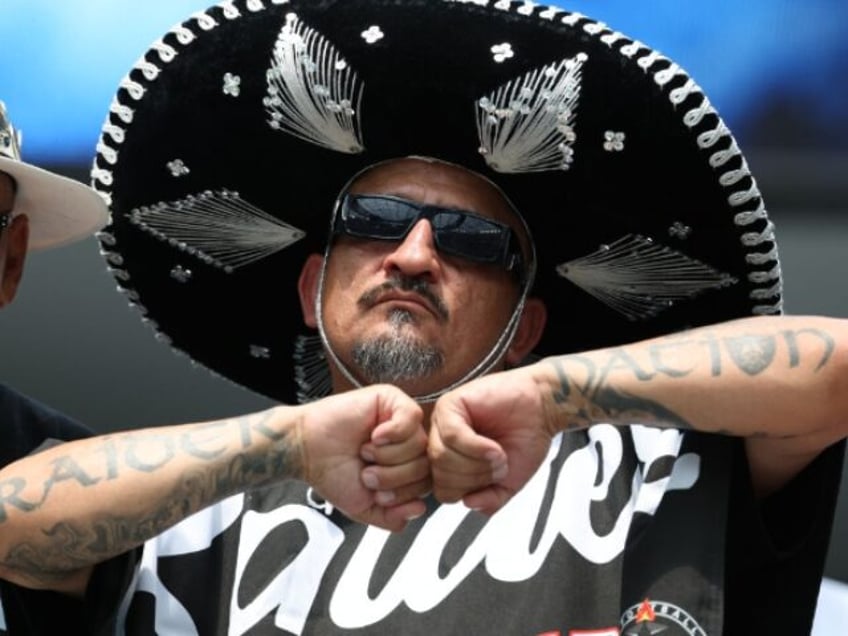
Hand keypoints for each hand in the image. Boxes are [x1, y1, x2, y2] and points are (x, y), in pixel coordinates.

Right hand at [300, 384, 429, 530]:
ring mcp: (400, 421)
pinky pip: (411, 417)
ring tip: (365, 453)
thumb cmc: (331, 473)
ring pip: (419, 443)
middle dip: (394, 477)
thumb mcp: (364, 507)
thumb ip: (392, 517)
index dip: (404, 493)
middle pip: (425, 464)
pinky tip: (374, 436)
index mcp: (404, 465)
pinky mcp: (391, 399)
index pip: (427, 482)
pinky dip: (393, 432)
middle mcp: (405, 443)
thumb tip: (419, 509)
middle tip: (368, 473)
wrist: (306, 451)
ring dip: (388, 456)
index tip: (378, 494)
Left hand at [428, 365, 553, 514]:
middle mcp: (441, 443)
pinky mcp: (449, 405)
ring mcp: (442, 423)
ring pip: (442, 457)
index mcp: (450, 464)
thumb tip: (468, 504)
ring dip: (478, 463)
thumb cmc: (524, 439)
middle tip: (499, 466)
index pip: (444, 492)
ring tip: (498, 454)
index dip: (471, 493)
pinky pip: (451, 435)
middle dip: (476, 478)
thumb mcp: (508, 483)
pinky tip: (493, 445)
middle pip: (440, 477)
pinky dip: (476, 446)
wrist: (542, 409)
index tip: (493, 481)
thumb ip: (490, 501)